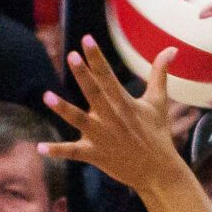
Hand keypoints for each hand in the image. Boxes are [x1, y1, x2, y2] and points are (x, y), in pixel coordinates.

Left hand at [42, 35, 190, 194]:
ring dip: (63, 109)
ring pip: (79, 121)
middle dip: (83, 75)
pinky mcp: (95, 155)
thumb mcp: (158, 102)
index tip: (86, 39)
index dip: (97, 58)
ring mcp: (102, 137)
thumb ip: (159, 74)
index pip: (108, 76)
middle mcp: (112, 118)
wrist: (158, 171)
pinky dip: (57, 151)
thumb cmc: (157, 134)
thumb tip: (172, 48)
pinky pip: (73, 152)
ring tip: (47, 96)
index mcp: (124, 103)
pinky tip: (40, 147)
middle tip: (71, 56)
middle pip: (94, 93)